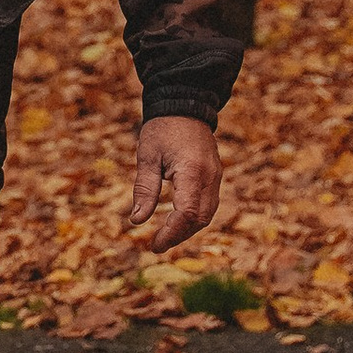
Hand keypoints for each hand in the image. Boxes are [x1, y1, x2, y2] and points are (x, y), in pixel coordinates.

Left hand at [127, 114, 221, 253]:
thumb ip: (144, 189)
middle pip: (200, 219)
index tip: (154, 245)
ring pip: (207, 214)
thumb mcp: (147, 157)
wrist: (184, 107)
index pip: (188, 213)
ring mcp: (215, 176)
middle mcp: (210, 177)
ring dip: (187, 229)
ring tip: (165, 237)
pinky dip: (194, 218)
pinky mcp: (215, 176)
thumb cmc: (162, 129)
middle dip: (179, 235)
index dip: (172, 233)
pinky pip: (209, 204)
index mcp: (192, 171)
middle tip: (157, 245)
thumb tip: (137, 221)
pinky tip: (177, 222)